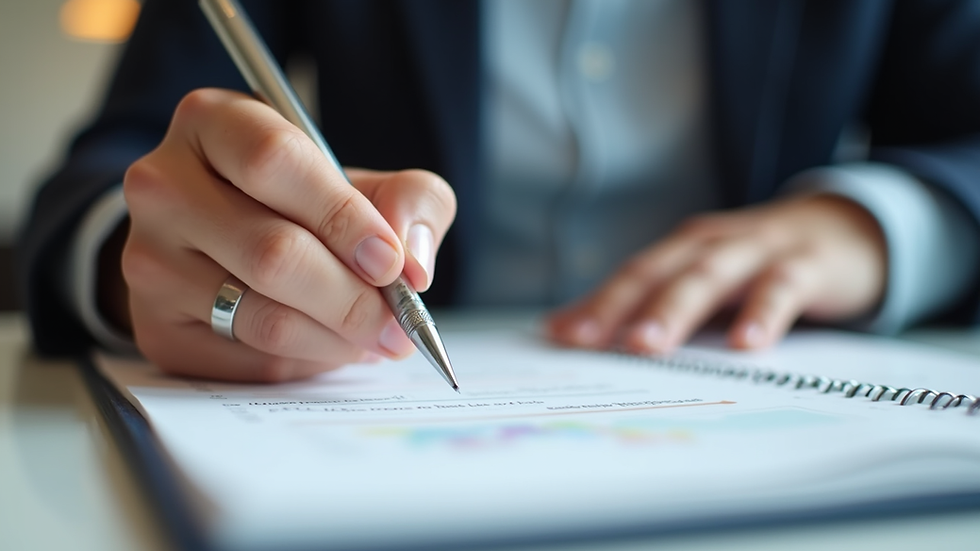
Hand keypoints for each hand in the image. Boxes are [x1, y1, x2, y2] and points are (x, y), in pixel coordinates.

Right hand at [118, 88, 455, 381]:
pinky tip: (331, 344)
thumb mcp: (366, 182)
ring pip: (263, 317)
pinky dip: (310, 362)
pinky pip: (251, 362)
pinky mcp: (156, 328)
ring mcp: (148, 261)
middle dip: (353, 297)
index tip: (390, 260)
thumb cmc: (307, 205)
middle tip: (399, 321)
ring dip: (338, 337)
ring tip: (375, 335)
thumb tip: (412, 262)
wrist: (231, 246)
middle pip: (271, 252)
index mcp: (213, 123)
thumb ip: (410, 200)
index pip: (273, 162)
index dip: (342, 216)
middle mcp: (163, 186)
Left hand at [547, 195, 886, 352]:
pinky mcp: (806, 265)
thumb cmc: (759, 267)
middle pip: (657, 274)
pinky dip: (762, 313)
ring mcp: (758, 250)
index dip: (594, 304)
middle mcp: (711, 245)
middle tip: (586, 342)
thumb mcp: (708, 283)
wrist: (846, 229)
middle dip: (618, 307)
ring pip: (709, 277)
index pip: (629, 277)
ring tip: (645, 346)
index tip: (556, 336)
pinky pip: (780, 288)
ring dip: (675, 309)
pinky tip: (746, 343)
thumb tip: (578, 333)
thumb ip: (656, 307)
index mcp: (682, 252)